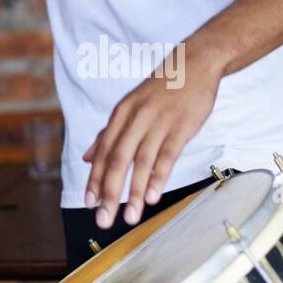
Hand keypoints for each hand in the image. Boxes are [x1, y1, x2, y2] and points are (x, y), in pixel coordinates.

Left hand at [82, 49, 222, 228]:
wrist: (195, 63)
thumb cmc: (162, 88)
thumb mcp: (130, 105)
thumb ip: (109, 133)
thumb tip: (87, 158)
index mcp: (121, 114)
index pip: (104, 152)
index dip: (96, 179)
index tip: (89, 203)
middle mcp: (136, 118)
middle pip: (118, 160)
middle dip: (110, 192)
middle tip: (104, 219)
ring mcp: (159, 122)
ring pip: (142, 162)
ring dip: (134, 192)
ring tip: (130, 217)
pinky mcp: (181, 126)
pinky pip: (167, 155)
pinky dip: (159, 177)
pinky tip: (152, 196)